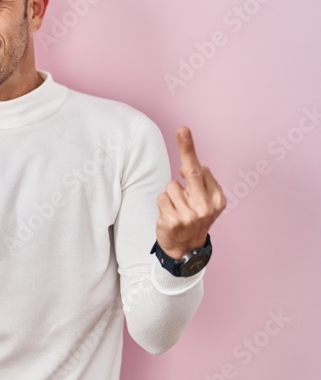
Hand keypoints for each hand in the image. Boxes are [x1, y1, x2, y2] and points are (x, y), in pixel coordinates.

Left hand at [155, 127, 226, 258]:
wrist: (187, 251)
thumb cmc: (194, 219)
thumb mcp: (205, 203)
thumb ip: (200, 184)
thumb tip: (186, 169)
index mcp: (217, 199)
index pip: (201, 169)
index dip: (188, 151)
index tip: (183, 130)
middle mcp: (206, 206)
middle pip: (193, 171)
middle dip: (187, 149)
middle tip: (182, 129)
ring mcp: (190, 215)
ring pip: (170, 187)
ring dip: (170, 196)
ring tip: (177, 210)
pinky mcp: (173, 221)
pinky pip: (161, 199)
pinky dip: (162, 205)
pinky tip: (170, 217)